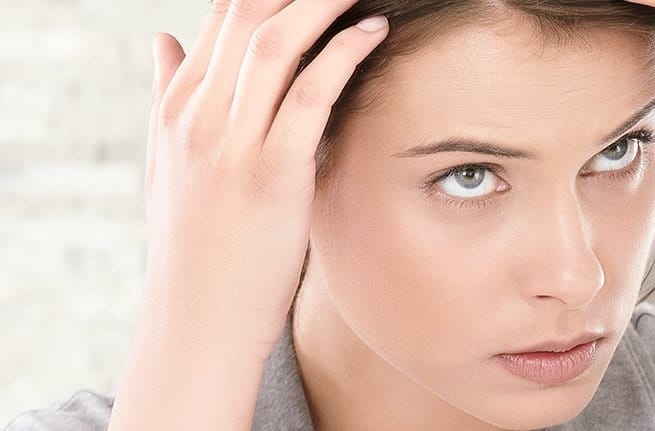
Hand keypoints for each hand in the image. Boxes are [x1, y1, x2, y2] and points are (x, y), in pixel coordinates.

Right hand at [114, 0, 383, 427]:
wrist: (195, 323)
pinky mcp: (269, 174)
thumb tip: (165, 39)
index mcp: (178, 109)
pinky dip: (342, 54)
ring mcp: (230, 144)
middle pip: (244, 16)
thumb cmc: (196, 248)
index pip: (221, 18)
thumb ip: (170, 97)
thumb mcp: (168, 166)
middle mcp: (198, 117)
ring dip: (320, 2)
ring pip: (274, 44)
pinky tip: (372, 29)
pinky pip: (309, 96)